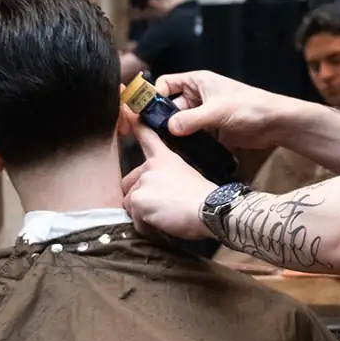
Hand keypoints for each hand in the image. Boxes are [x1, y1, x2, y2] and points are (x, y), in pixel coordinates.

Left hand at [122, 124, 213, 239]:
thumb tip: (162, 196)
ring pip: (131, 204)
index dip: (137, 126)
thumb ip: (170, 178)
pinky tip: (163, 226)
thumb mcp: (189, 177)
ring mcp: (142, 182)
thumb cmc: (205, 198)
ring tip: (165, 218)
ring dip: (144, 215)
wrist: (210, 209)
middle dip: (139, 198)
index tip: (129, 114)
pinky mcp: (138, 199)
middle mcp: (150, 167)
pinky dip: (146, 227)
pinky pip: (135, 220)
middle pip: (129, 183)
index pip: (147, 137)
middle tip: (160, 208)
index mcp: (164, 159)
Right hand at [151, 70, 291, 151]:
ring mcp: (203, 114)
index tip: (146, 114)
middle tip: (151, 136)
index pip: (165, 84)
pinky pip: (190, 135)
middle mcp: (197, 96)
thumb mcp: (218, 111)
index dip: (154, 96)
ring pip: (178, 122)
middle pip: (168, 106)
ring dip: (172, 133)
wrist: (276, 124)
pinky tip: (179, 153)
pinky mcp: (210, 130)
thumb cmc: (251, 107)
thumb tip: (169, 127)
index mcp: (197, 82)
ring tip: (164, 147)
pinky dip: (184, 142)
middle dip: (161, 119)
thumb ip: (192, 119)